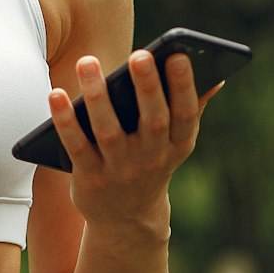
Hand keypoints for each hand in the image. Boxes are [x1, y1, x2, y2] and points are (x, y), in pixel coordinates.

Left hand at [47, 50, 223, 224]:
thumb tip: (217, 77)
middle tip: (140, 54)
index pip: (185, 113)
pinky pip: (77, 146)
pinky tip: (56, 94)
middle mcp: (152, 157)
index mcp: (177, 144)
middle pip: (152, 120)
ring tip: (88, 61)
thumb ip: (191, 109)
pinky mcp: (91, 177)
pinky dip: (66, 121)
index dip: (184, 86)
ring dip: (98, 96)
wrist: (126, 218)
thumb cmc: (150, 163)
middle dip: (147, 87)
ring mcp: (120, 169)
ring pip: (109, 130)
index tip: (178, 55)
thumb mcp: (175, 143)